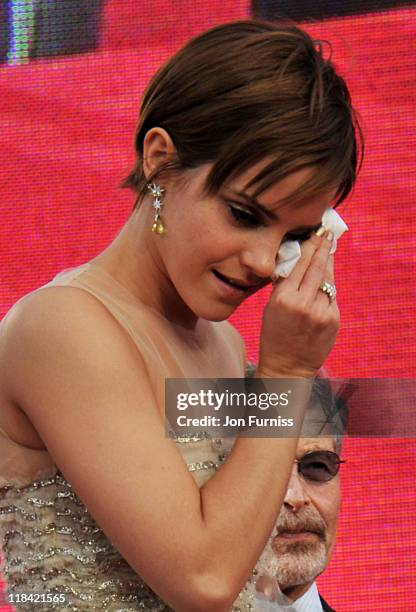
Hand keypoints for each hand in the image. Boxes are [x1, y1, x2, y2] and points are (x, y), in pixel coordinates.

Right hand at [257, 231, 338, 377]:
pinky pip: (332, 296)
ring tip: (327, 248)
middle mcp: (304, 303)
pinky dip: (328, 286)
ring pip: (328, 280)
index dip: (310, 246)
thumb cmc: (274, 336)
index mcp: (284, 299)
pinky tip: (325, 278)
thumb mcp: (271, 307)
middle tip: (326, 232)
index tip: (315, 232)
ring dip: (327, 264)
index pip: (301, 264)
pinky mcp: (333, 319)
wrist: (288, 367)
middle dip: (323, 247)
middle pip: (318, 266)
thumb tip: (295, 260)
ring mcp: (322, 312)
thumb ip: (284, 285)